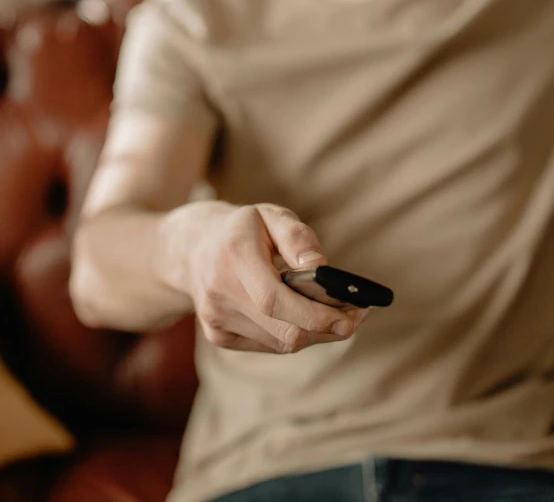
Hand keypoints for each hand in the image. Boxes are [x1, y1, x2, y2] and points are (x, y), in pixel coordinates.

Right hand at [161, 202, 369, 353]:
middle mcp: (219, 293)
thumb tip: (323, 270)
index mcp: (233, 257)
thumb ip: (297, 237)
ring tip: (338, 315)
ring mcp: (215, 319)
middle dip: (326, 328)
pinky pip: (268, 345)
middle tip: (357, 316)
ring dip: (315, 333)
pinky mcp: (217, 336)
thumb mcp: (270, 216)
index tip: (352, 316)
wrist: (192, 248)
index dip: (316, 314)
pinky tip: (305, 318)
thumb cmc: (242, 229)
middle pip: (282, 330)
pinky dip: (293, 335)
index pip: (275, 300)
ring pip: (279, 343)